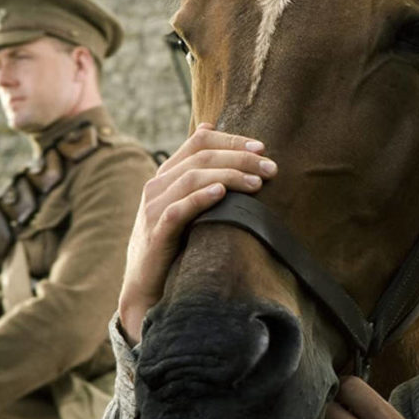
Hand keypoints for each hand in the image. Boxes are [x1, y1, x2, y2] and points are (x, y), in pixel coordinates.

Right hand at [117, 123, 277, 344]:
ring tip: (256, 183)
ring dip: (228, 176)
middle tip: (270, 167)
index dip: (231, 140)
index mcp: (167, 175)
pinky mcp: (156, 233)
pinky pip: (178, 210)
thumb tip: (214, 133)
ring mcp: (154, 208)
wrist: (148, 286)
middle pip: (201, 157)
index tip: (262, 147)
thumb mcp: (190, 205)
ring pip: (192, 178)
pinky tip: (222, 194)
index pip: (199, 142)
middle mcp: (158, 186)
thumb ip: (202, 175)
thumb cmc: (177, 242)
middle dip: (239, 158)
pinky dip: (200, 198)